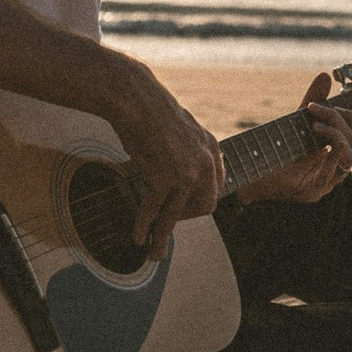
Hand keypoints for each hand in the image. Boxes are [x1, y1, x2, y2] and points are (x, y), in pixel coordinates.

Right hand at [113, 71, 223, 261]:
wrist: (136, 100)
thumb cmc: (153, 112)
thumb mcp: (184, 130)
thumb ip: (191, 151)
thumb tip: (186, 171)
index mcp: (212, 150)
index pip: (215, 189)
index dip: (199, 204)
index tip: (184, 213)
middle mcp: (204, 164)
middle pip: (203, 207)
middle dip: (185, 222)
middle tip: (167, 229)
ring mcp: (185, 173)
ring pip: (175, 216)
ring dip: (163, 237)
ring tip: (154, 251)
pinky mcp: (163, 179)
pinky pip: (153, 211)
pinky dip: (143, 226)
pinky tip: (137, 235)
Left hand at [235, 72, 351, 206]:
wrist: (253, 171)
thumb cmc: (278, 149)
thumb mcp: (297, 122)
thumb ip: (313, 101)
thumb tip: (325, 75)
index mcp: (337, 153)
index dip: (350, 116)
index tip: (328, 104)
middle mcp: (336, 168)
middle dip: (339, 121)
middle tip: (316, 110)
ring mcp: (326, 182)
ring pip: (350, 159)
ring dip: (336, 136)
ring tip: (315, 125)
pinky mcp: (313, 191)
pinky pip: (331, 174)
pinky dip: (328, 155)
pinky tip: (317, 137)